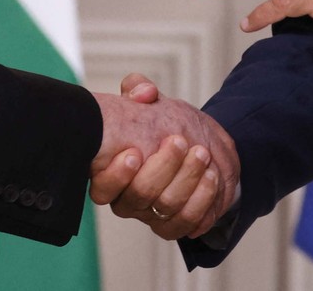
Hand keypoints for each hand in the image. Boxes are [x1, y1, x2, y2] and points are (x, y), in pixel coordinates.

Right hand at [90, 74, 238, 238]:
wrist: (195, 145)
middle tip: (179, 141)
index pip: (102, 189)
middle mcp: (128, 200)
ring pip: (166, 209)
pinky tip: (211, 177)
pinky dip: (202, 202)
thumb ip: (139, 89)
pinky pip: (187, 224)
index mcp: (111, 174)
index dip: (115, 176)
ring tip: (202, 154)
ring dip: (186, 181)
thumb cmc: (162, 125)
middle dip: (161, 169)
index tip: (134, 152)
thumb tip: (144, 93)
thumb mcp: (148, 102)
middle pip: (138, 196)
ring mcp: (152, 215)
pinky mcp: (176, 224)